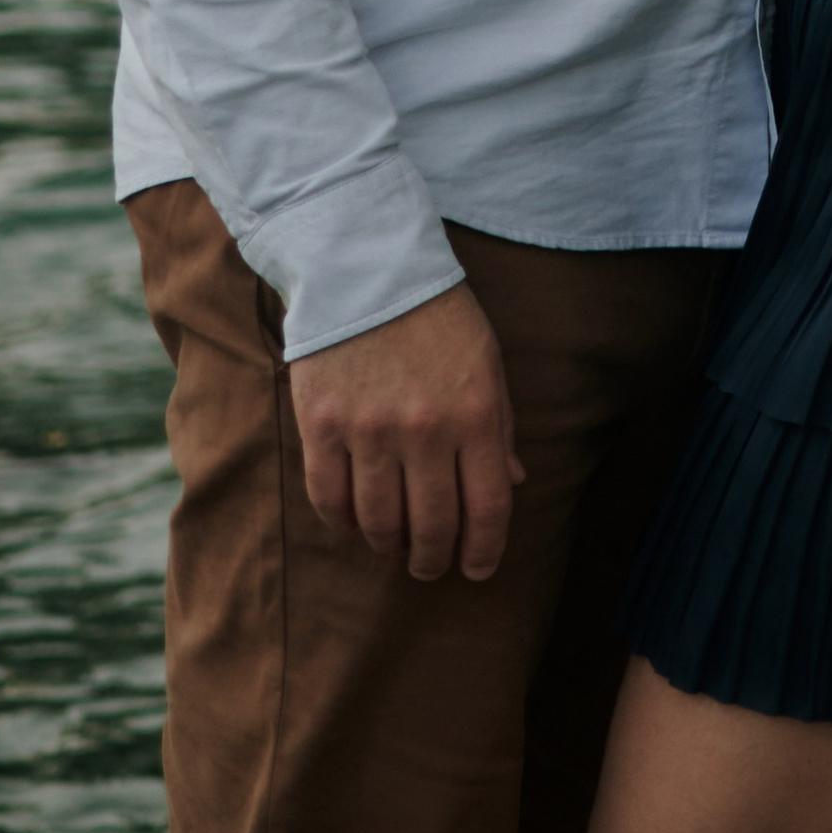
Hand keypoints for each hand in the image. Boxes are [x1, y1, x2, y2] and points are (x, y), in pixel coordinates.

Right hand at [288, 280, 525, 583]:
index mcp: (476, 413)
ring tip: (393, 545)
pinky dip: (343, 524)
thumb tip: (509, 484)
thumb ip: (499, 426)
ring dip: (389, 546)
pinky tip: (352, 524)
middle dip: (435, 560)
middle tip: (430, 567)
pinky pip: (330, 499)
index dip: (485, 551)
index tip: (478, 568)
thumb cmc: (435, 315)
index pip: (488, 508)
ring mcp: (370, 430)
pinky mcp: (322, 425)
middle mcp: (426, 429)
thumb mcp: (485, 361)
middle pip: (433, 527)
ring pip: (379, 524)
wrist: (366, 264)